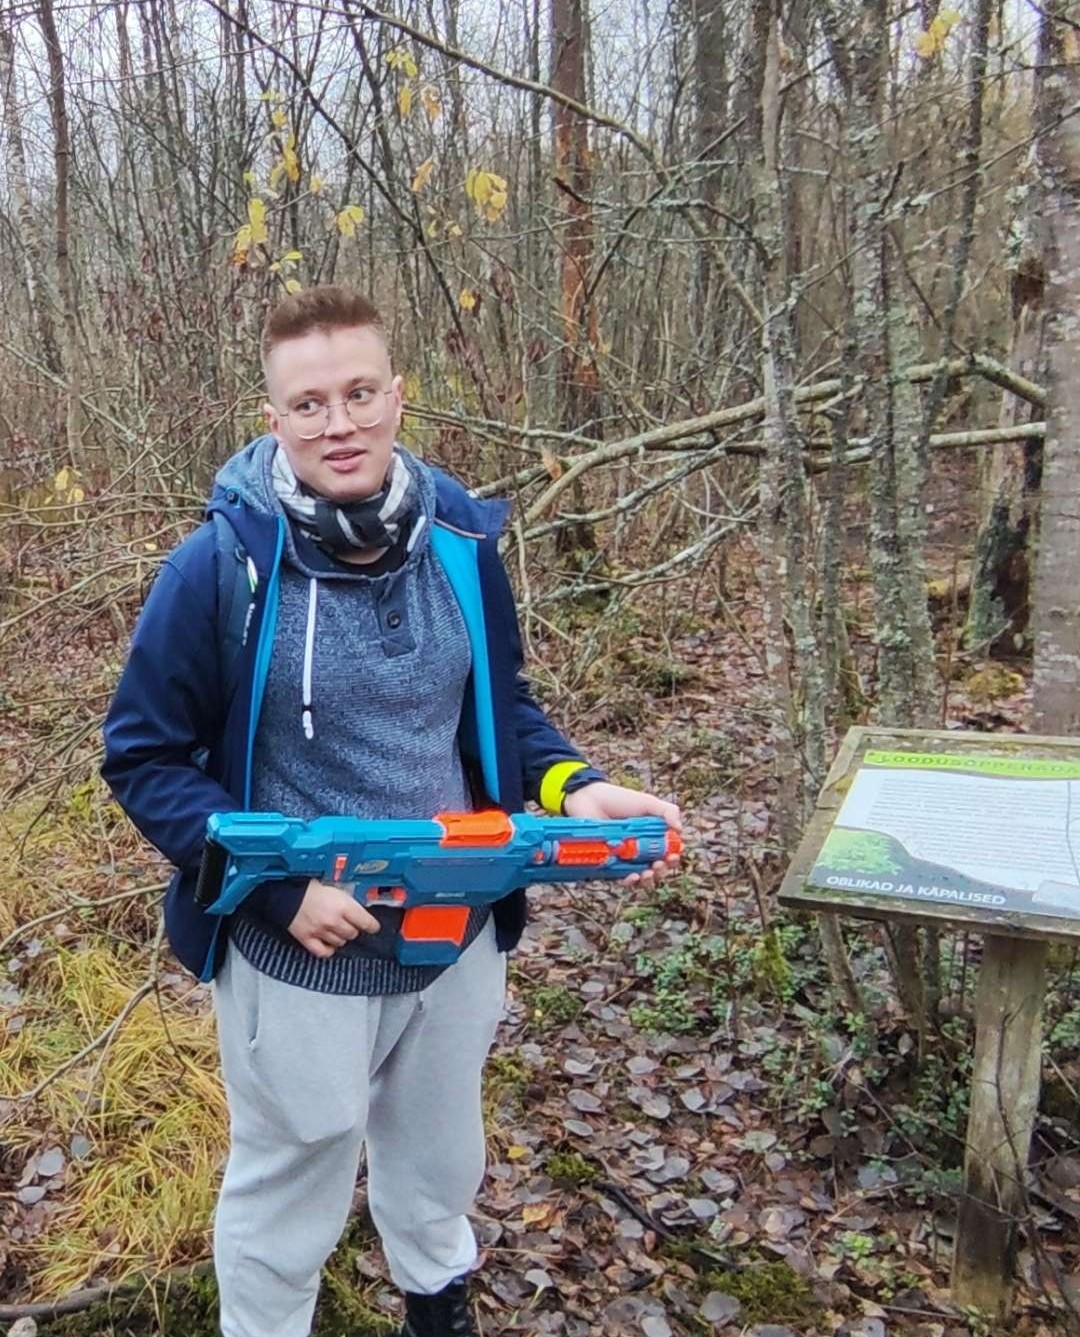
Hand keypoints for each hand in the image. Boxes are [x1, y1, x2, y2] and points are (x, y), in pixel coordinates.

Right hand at [287, 879, 379, 957]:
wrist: (286, 892)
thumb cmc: (310, 888)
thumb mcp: (335, 889)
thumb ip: (348, 901)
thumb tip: (360, 911)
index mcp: (342, 905)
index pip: (366, 922)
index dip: (372, 926)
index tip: (373, 927)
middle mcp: (333, 920)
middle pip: (353, 934)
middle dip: (353, 929)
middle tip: (348, 923)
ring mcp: (320, 931)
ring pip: (340, 942)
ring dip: (340, 937)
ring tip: (336, 929)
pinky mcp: (307, 938)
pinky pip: (323, 952)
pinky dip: (328, 949)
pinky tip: (329, 943)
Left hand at [562, 782, 682, 889]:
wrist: (590, 800)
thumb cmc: (619, 800)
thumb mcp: (647, 802)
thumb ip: (667, 811)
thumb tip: (680, 829)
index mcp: (654, 836)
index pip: (669, 853)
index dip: (673, 858)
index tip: (672, 856)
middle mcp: (641, 850)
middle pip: (658, 868)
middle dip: (662, 870)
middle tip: (659, 864)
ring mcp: (626, 858)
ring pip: (643, 877)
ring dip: (649, 880)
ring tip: (647, 873)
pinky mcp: (611, 864)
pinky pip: (623, 878)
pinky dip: (630, 882)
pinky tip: (633, 876)